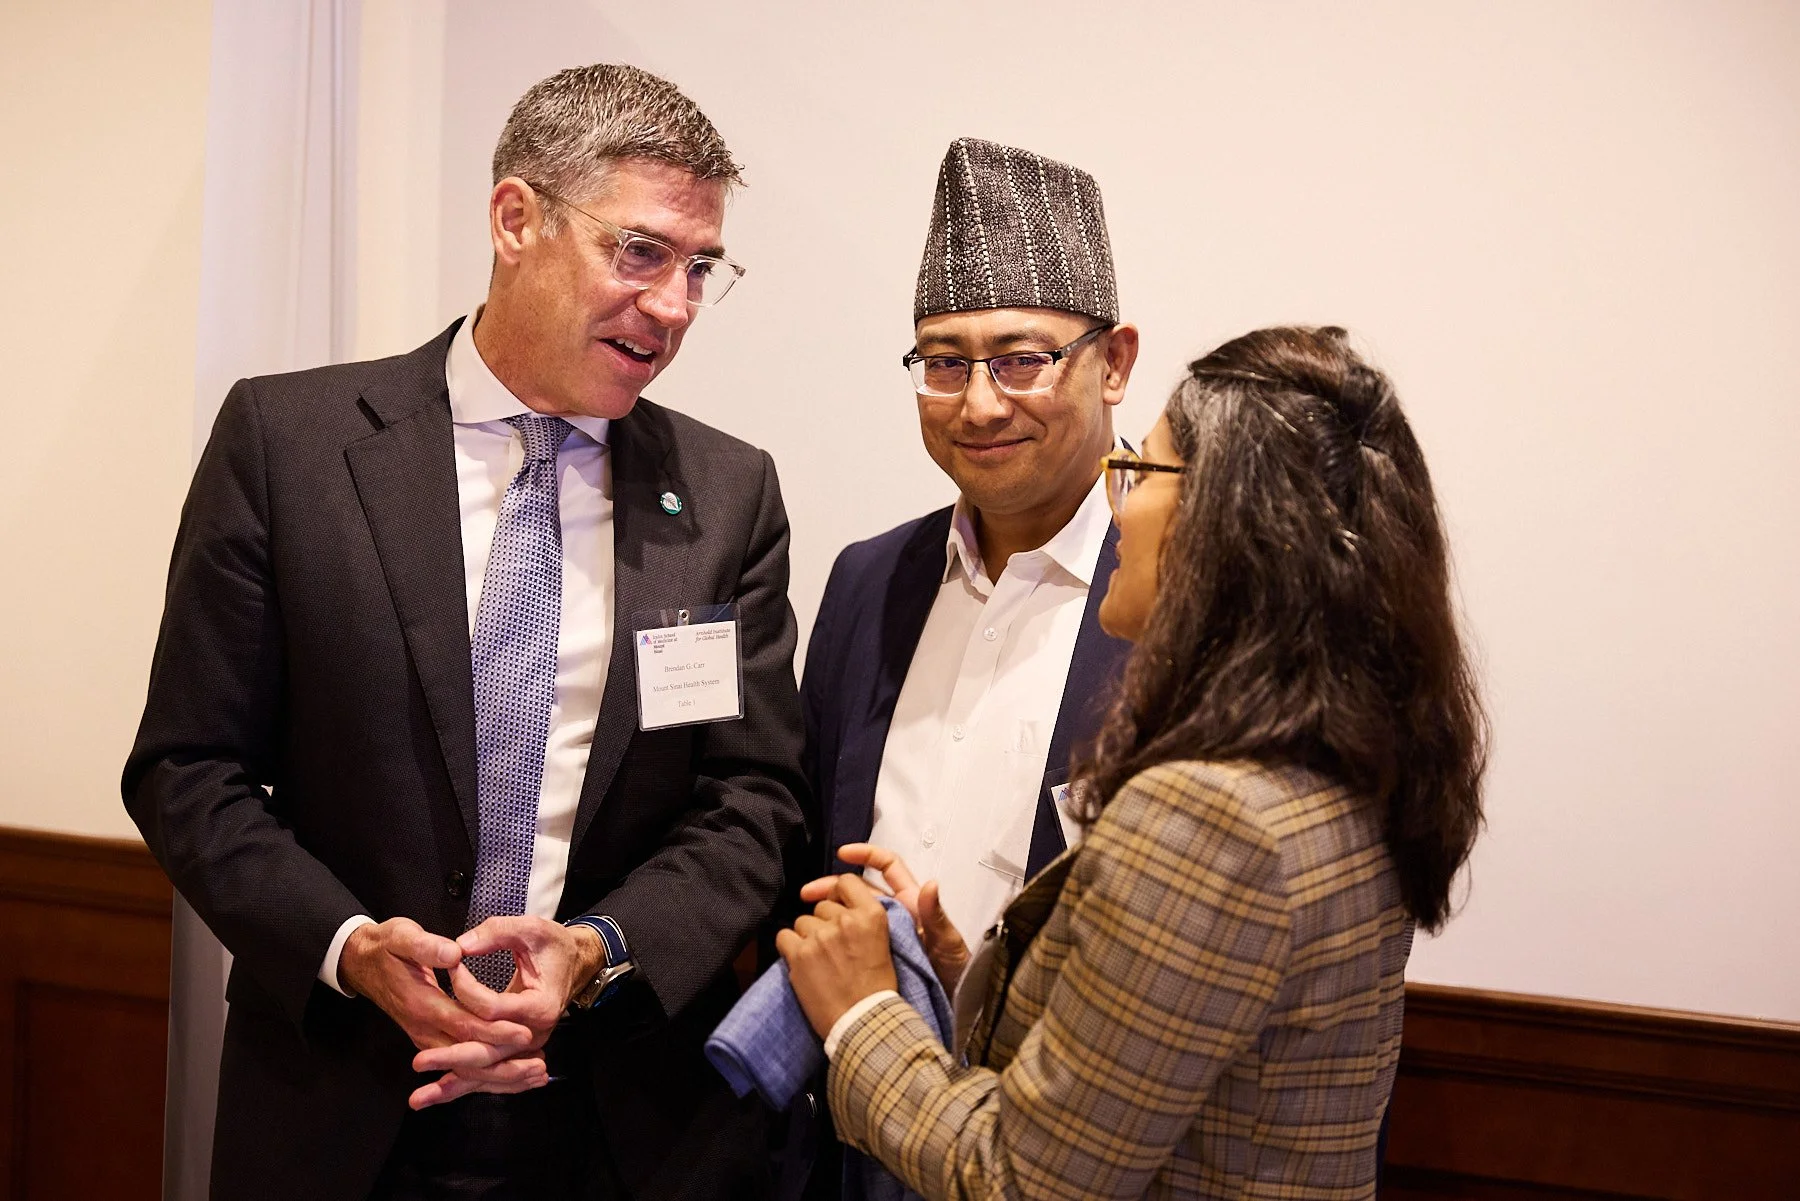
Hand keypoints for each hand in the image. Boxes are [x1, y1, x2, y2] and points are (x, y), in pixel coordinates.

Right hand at [337, 917, 534, 1069]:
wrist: (361, 962)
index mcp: (421, 1003)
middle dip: (503, 1063)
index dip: (494, 1031)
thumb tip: (454, 954)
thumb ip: (426, 946)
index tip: (524, 1033)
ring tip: (534, 1077)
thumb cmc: (386, 946)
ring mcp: (425, 1036)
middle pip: (467, 1055)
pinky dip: (483, 1075)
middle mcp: (423, 1027)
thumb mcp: (401, 936)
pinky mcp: (429, 1038)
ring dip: (498, 1075)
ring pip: (463, 1066)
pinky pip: (457, 1064)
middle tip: (539, 1067)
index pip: (463, 1024)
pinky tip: (511, 1078)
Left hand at [406, 916, 607, 1108]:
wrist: (576, 962)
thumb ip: (497, 932)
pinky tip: (438, 1094)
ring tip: (418, 1098)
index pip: (495, 1009)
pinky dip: (465, 1085)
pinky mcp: (518, 1049)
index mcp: (540, 1005)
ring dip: (453, 1085)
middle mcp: (536, 1033)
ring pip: (488, 1071)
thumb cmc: (553, 945)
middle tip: (418, 1062)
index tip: (451, 968)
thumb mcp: (531, 928)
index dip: (468, 991)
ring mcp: (528, 1046)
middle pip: (490, 1052)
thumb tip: (459, 947)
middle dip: (452, 1058)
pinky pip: (491, 1072)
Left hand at [776, 873, 899, 1039]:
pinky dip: (789, 949)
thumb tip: (841, 907)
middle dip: (823, 922)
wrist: (863, 1022)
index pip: (846, 882)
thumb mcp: (883, 943)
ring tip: (819, 962)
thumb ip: (863, 920)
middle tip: (832, 948)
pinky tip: (801, 964)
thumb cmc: (876, 989)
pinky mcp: (799, 954)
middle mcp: (845, 920)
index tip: (835, 904)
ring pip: (802, 922)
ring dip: (807, 938)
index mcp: (871, 915)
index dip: (837, 892)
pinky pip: (783, 937)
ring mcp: (820, 936)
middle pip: (821, 906)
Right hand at [806, 843, 970, 994]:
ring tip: (805, 919)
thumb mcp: (946, 942)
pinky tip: (815, 943)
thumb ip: (936, 915)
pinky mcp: (871, 956)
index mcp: (910, 903)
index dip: (866, 855)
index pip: (887, 866)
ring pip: (848, 914)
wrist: (953, 1004)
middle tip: (806, 894)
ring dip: (826, 911)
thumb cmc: (954, 969)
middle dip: (831, 887)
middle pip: (857, 890)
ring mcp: (880, 935)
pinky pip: (848, 940)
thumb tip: (930, 885)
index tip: (842, 853)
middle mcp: (893, 914)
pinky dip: (831, 938)